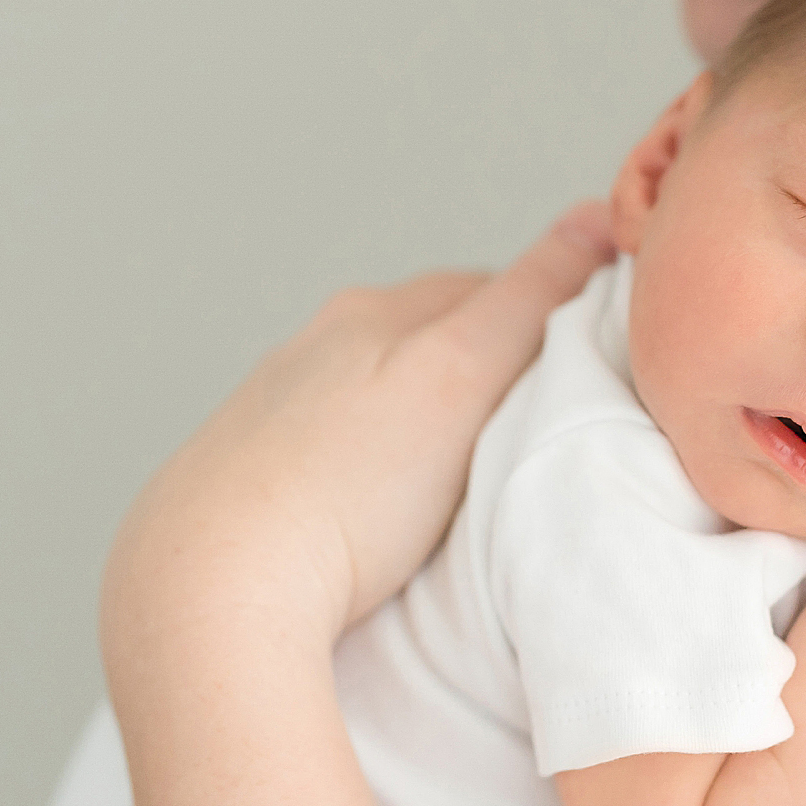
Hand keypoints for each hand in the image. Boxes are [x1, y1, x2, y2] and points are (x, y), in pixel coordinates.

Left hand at [100, 204, 615, 676]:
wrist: (211, 592)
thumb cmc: (346, 494)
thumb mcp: (461, 378)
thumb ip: (529, 297)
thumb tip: (595, 213)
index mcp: (370, 314)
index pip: (487, 289)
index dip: (549, 323)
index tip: (591, 370)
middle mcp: (312, 350)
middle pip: (425, 340)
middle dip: (484, 368)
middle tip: (539, 429)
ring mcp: (271, 417)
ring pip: (375, 400)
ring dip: (421, 423)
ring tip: (461, 481)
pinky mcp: (246, 483)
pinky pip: (331, 458)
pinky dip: (368, 472)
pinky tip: (378, 517)